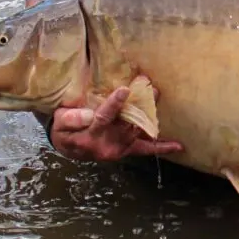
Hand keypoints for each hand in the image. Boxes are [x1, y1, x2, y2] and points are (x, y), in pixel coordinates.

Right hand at [49, 86, 182, 160]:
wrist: (69, 148)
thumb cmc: (65, 130)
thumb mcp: (60, 123)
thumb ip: (72, 119)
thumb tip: (88, 115)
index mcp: (90, 136)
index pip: (104, 118)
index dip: (114, 104)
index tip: (124, 90)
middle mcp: (108, 145)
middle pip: (126, 123)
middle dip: (138, 104)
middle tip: (149, 87)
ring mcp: (119, 150)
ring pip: (137, 130)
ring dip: (149, 114)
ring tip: (156, 94)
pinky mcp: (127, 151)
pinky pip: (145, 150)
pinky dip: (161, 148)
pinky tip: (178, 146)